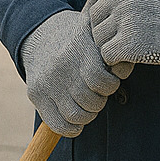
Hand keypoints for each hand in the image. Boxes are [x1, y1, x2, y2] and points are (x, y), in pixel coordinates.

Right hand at [19, 10, 122, 137]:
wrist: (39, 34)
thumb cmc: (78, 38)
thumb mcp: (95, 33)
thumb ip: (114, 49)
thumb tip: (124, 68)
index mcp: (78, 48)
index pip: (101, 81)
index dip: (110, 85)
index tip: (109, 80)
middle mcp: (60, 66)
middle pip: (92, 102)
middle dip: (99, 100)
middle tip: (96, 92)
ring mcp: (46, 82)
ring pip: (77, 116)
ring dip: (87, 114)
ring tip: (85, 101)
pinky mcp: (35, 94)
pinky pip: (59, 124)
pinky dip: (71, 127)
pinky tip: (74, 118)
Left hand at [85, 0, 159, 66]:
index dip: (107, 6)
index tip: (125, 12)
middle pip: (94, 16)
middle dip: (108, 26)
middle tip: (131, 31)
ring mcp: (124, 19)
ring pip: (98, 36)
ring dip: (112, 43)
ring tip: (135, 41)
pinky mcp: (128, 43)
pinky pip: (107, 54)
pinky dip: (117, 59)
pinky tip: (134, 54)